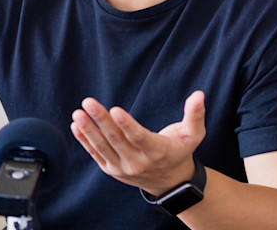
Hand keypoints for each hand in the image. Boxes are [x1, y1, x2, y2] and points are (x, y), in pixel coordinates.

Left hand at [70, 91, 205, 194]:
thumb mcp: (193, 135)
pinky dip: (85, 141)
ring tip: (78, 113)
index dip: (127, 125)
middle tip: (89, 102)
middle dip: (101, 121)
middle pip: (117, 140)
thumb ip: (195, 115)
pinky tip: (76, 125)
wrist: (169, 182)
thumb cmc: (180, 151)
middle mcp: (138, 162)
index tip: (115, 109)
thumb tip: (199, 95)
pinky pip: (95, 154)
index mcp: (157, 152)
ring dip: (89, 130)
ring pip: (103, 148)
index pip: (139, 138)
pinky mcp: (111, 170)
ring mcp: (122, 168)